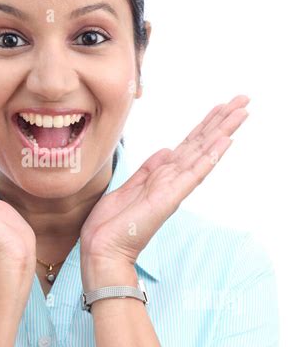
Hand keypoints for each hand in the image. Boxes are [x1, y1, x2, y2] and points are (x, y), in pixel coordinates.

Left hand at [80, 95, 249, 270]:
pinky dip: (210, 156)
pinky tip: (225, 141)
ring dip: (222, 130)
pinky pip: (194, 173)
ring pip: (203, 152)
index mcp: (162, 175)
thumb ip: (149, 169)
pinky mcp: (169, 198)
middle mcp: (172, 179)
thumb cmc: (112, 224)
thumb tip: (166, 150)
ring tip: (242, 111)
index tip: (222, 106)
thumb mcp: (130, 186)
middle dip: (222, 120)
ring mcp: (173, 188)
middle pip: (202, 143)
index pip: (189, 144)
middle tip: (243, 99)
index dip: (205, 124)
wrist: (102, 248)